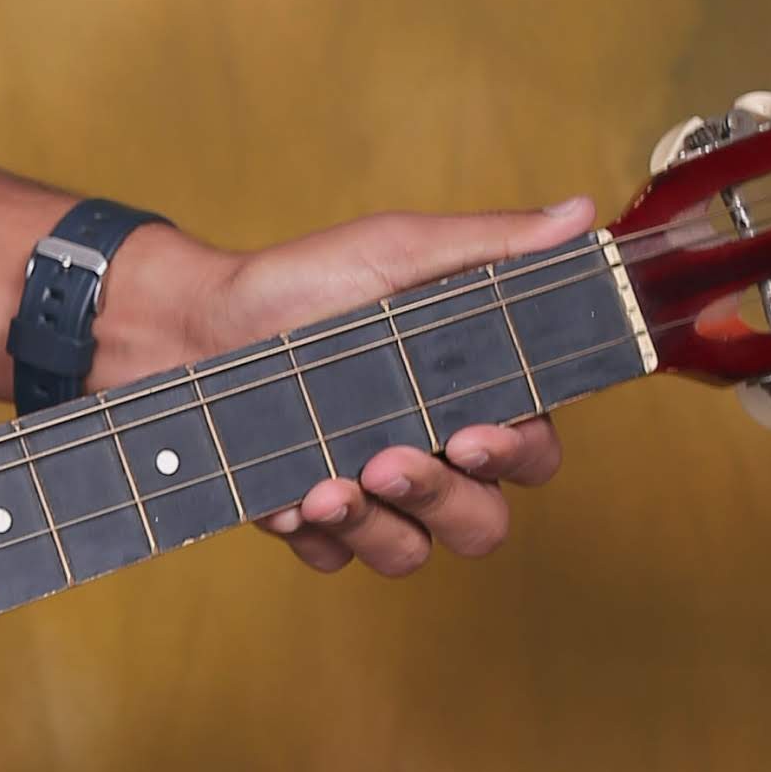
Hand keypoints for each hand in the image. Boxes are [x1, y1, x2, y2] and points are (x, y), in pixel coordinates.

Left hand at [102, 200, 591, 580]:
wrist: (190, 324)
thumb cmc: (301, 282)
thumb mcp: (397, 251)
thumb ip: (492, 247)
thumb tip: (580, 213)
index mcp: (465, 396)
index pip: (533, 451)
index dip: (518, 454)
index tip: (474, 434)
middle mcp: (429, 452)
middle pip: (482, 522)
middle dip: (444, 499)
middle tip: (387, 459)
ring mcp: (370, 495)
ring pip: (411, 552)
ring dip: (376, 527)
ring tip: (322, 485)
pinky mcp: (309, 521)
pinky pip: (333, 559)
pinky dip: (311, 534)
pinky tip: (280, 496)